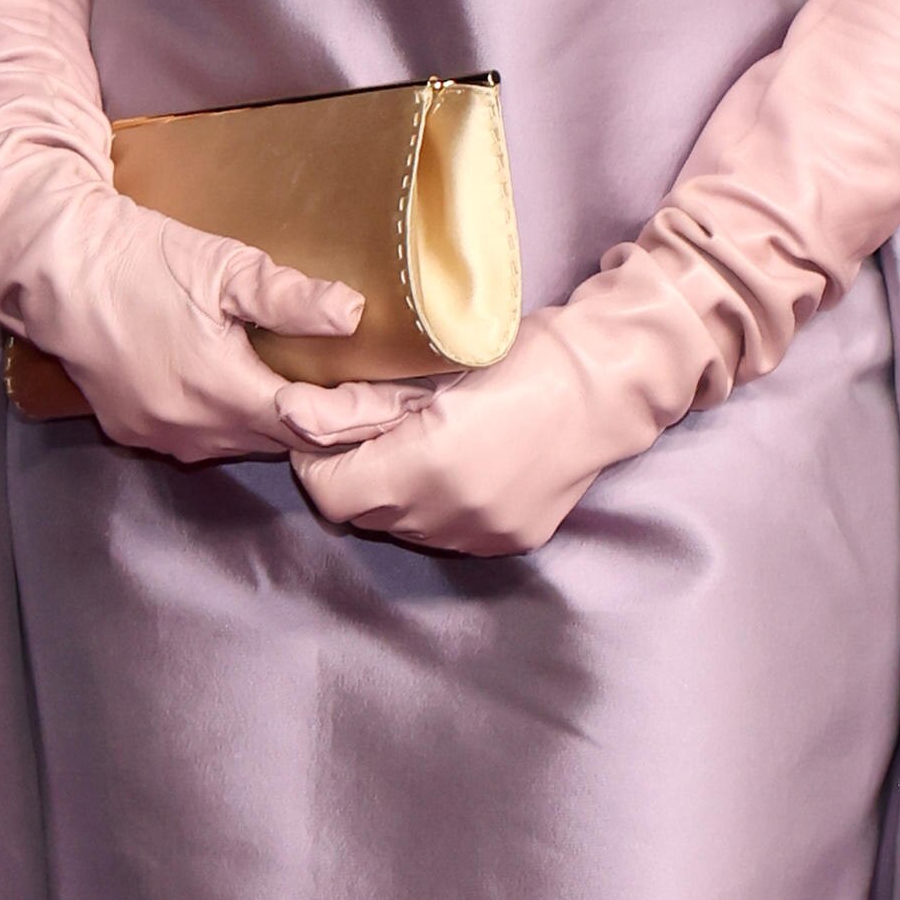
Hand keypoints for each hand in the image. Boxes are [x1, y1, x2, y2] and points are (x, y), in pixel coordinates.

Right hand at [18, 202, 400, 467]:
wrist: (54, 270)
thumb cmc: (139, 259)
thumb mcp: (222, 267)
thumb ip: (290, 298)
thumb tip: (354, 316)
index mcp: (224, 392)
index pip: (317, 424)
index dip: (367, 414)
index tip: (407, 400)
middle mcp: (195, 430)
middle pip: (286, 441)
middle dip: (335, 425)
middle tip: (380, 401)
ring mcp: (162, 437)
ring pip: (244, 443)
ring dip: (284, 426)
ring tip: (325, 399)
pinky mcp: (134, 431)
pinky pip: (204, 439)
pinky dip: (236, 422)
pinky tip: (250, 395)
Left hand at [291, 315, 626, 556]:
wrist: (606, 384)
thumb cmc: (522, 358)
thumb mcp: (432, 369)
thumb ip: (359, 404)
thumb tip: (293, 415)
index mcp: (425, 465)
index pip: (329, 492)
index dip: (318, 462)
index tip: (329, 432)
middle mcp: (449, 514)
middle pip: (363, 515)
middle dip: (356, 478)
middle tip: (374, 435)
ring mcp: (481, 535)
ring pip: (404, 529)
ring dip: (397, 496)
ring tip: (422, 449)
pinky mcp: (508, 541)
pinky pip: (447, 535)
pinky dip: (438, 508)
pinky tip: (461, 470)